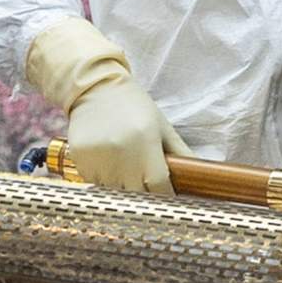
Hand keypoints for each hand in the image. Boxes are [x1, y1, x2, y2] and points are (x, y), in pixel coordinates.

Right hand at [24, 16, 186, 195]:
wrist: (96, 87)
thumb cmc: (134, 106)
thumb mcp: (162, 126)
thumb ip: (180, 152)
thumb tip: (201, 176)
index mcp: (146, 142)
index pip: (159, 186)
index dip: (165, 194)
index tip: (167, 194)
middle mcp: (121, 152)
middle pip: (137, 193)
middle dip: (144, 192)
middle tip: (146, 184)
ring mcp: (98, 157)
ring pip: (114, 191)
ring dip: (122, 187)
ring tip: (124, 167)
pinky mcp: (80, 158)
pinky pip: (95, 182)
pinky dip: (103, 179)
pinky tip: (106, 161)